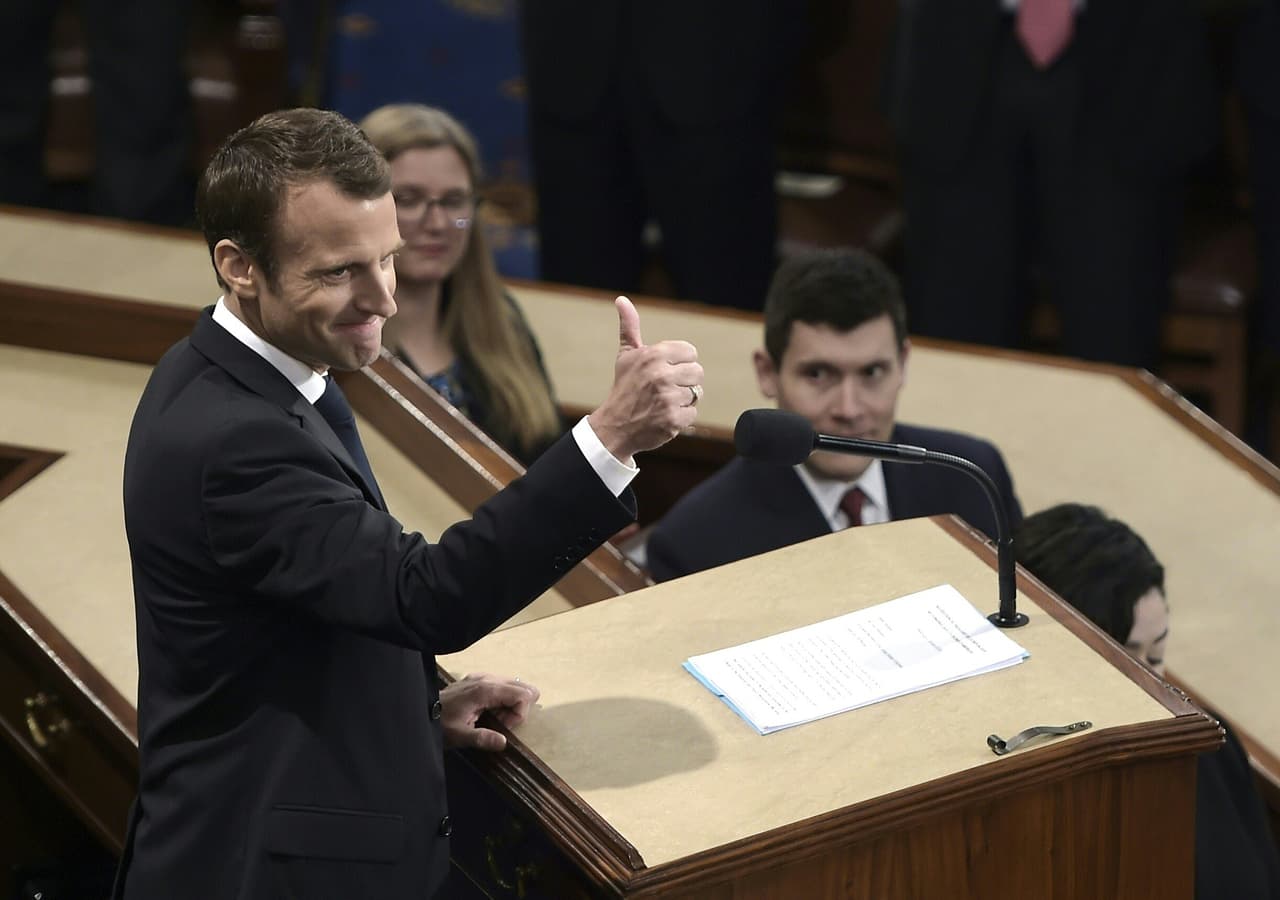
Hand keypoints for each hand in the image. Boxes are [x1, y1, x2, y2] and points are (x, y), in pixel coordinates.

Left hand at [440, 672, 539, 751]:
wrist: (420, 711)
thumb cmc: (440, 724)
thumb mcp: (459, 736)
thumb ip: (481, 738)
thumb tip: (504, 743)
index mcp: (485, 690)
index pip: (522, 694)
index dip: (519, 714)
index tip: (503, 727)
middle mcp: (487, 678)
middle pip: (522, 687)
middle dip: (518, 709)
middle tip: (499, 723)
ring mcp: (482, 676)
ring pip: (514, 685)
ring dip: (511, 704)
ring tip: (493, 718)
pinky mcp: (478, 679)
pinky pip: (503, 685)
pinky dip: (503, 699)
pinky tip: (488, 710)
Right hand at [588, 296, 702, 461]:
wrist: (614, 426)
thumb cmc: (624, 387)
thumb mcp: (626, 355)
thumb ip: (629, 326)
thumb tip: (621, 299)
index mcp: (653, 355)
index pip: (690, 352)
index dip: (680, 362)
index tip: (665, 370)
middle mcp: (661, 375)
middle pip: (698, 372)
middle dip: (684, 381)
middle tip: (665, 388)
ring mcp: (668, 398)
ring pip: (697, 393)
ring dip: (683, 399)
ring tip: (664, 402)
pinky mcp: (674, 419)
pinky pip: (693, 413)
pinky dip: (681, 417)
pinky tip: (664, 416)